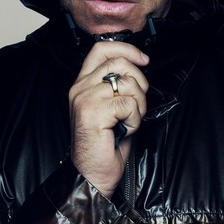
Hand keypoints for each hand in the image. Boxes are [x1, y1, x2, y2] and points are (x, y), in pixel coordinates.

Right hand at [67, 41, 149, 198]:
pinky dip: (134, 120)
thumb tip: (137, 66)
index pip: (101, 49)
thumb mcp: (111, 108)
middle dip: (139, 83)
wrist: (93, 174)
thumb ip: (117, 85)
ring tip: (127, 122)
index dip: (126, 49)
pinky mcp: (93, 112)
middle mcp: (80, 88)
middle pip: (120, 63)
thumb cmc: (105, 145)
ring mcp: (85, 99)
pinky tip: (123, 131)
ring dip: (138, 106)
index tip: (143, 59)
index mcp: (83, 84)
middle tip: (136, 105)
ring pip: (129, 85)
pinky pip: (129, 105)